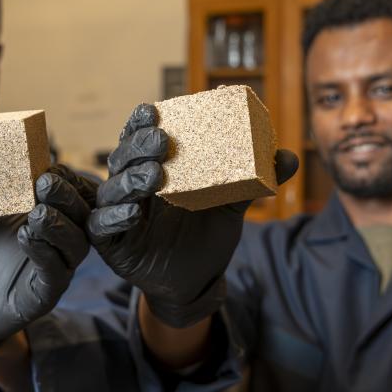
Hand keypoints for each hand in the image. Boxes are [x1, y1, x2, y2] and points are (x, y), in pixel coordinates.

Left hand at [0, 165, 96, 352]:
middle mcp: (54, 240)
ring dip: (60, 225)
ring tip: (38, 213)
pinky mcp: (43, 296)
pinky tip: (26, 238)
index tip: (48, 164)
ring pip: (76, 245)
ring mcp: (52, 268)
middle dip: (67, 197)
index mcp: (39, 214)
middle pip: (80, 215)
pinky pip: (57, 274)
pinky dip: (46, 254)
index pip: (67, 192)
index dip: (64, 178)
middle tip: (45, 183)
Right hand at [87, 103, 297, 327]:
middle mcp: (130, 187)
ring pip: (111, 189)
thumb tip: (289, 155)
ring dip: (129, 179)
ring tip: (153, 175)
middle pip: (122, 158)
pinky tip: (134, 213)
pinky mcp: (111, 242)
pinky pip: (103, 225)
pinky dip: (116, 216)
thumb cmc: (207, 236)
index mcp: (153, 169)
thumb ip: (253, 181)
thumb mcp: (231, 205)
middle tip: (161, 141)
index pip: (138, 139)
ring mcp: (118, 213)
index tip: (152, 110)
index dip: (140, 123)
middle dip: (137, 146)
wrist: (198, 281)